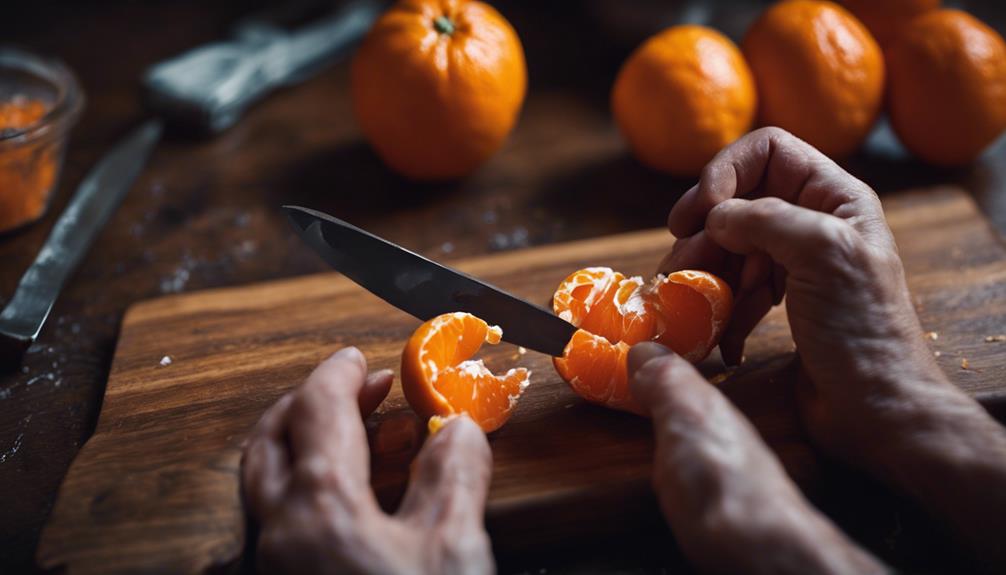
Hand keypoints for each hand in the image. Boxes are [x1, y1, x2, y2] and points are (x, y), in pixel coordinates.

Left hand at [242, 347, 493, 574]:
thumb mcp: (452, 549)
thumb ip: (453, 478)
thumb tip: (458, 430)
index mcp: (320, 506)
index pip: (316, 409)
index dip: (339, 374)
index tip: (357, 359)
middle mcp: (280, 533)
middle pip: (271, 441)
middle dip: (308, 404)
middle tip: (351, 390)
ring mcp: (276, 566)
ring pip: (272, 485)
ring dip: (309, 448)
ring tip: (367, 441)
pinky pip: (286, 523)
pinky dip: (314, 492)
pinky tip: (359, 504)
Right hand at [660, 127, 1005, 569]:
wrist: (877, 407)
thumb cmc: (863, 329)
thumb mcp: (823, 255)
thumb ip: (765, 220)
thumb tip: (713, 215)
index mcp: (833, 198)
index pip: (767, 151)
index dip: (725, 171)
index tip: (698, 213)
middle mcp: (813, 223)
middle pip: (738, 202)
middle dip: (703, 234)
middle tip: (677, 269)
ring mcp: (796, 263)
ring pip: (730, 249)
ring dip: (703, 276)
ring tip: (683, 307)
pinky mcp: (783, 303)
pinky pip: (737, 290)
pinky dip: (720, 311)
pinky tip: (717, 338)